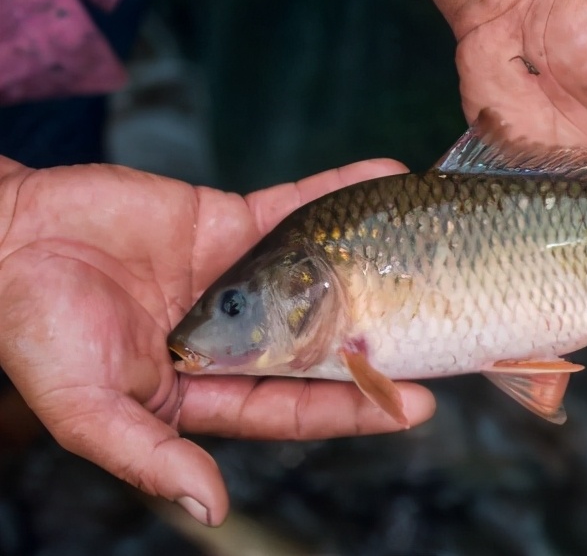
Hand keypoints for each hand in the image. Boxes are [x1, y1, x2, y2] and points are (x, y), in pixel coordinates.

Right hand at [0, 157, 434, 524]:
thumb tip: (209, 510)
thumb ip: (151, 456)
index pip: (298, 404)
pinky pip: (292, 206)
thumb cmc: (36, 329)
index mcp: (209, 388)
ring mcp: (241, 278)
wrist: (8, 237)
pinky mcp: (228, 223)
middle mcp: (238, 336)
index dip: (355, 406)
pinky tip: (380, 174)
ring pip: (322, 273)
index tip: (416, 406)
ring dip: (377, 258)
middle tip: (446, 335)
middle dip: (384, 340)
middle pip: (325, 342)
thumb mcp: (87, 408)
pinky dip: (334, 191)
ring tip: (433, 247)